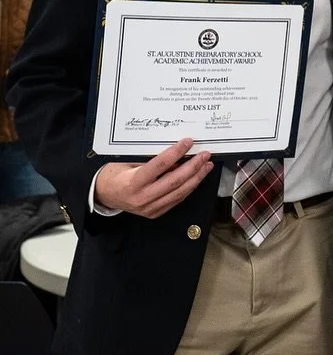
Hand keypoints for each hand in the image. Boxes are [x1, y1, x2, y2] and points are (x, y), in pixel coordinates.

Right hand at [93, 137, 212, 217]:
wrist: (104, 195)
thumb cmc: (115, 175)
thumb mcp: (128, 162)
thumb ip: (150, 160)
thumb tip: (176, 151)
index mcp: (133, 182)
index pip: (160, 165)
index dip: (176, 152)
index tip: (188, 142)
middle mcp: (142, 197)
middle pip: (175, 180)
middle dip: (193, 166)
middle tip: (205, 154)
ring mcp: (150, 208)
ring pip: (180, 192)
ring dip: (196, 178)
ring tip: (206, 165)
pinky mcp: (155, 213)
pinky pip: (177, 199)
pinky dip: (189, 187)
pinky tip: (196, 178)